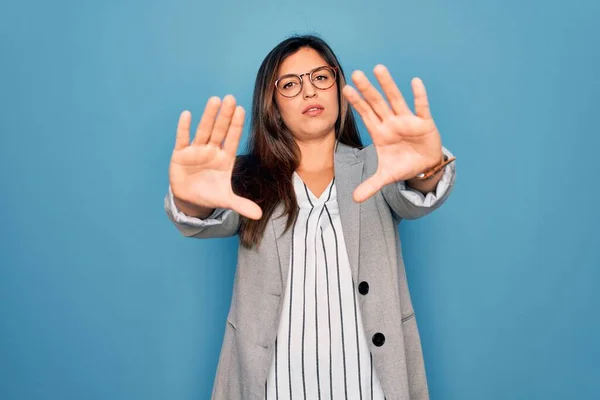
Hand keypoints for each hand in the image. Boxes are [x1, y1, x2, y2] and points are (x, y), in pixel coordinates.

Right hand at [169, 95, 262, 219]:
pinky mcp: (180, 154)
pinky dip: (184, 128)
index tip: (242, 110)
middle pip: (219, 131)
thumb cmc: (210, 193)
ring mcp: (196, 150)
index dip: (237, 126)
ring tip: (214, 100)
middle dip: (225, 116)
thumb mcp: (226, 199)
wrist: (189, 198)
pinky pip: (182, 139)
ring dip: (208, 116)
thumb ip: (241, 205)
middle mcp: (212, 151)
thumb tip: (259, 215)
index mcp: (225, 159)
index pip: (232, 139)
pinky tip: (187, 114)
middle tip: (231, 98)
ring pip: (203, 131)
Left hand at [342, 65, 442, 202]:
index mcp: (380, 132)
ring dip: (388, 85)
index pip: (366, 115)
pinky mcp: (424, 123)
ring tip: (379, 68)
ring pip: (396, 100)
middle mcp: (391, 122)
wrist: (424, 166)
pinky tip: (415, 81)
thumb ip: (371, 185)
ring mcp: (407, 121)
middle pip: (377, 103)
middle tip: (356, 73)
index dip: (357, 103)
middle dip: (367, 89)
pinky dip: (419, 96)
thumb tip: (354, 200)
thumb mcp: (386, 176)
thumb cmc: (403, 164)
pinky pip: (421, 107)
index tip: (345, 90)